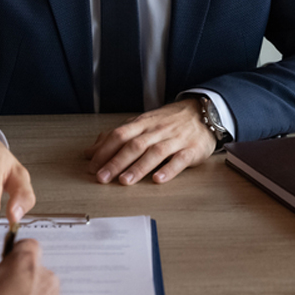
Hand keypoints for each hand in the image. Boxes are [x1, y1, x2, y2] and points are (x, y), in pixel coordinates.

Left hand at [83, 98, 215, 184]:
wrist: (204, 113)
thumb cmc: (169, 122)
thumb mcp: (142, 124)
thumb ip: (117, 137)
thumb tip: (90, 152)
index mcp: (143, 124)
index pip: (120, 135)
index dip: (104, 151)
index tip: (92, 166)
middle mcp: (157, 131)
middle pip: (134, 145)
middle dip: (116, 162)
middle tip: (102, 178)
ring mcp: (175, 140)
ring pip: (154, 153)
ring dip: (138, 167)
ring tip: (124, 181)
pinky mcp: (191, 150)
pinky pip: (179, 160)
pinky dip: (168, 170)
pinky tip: (157, 180)